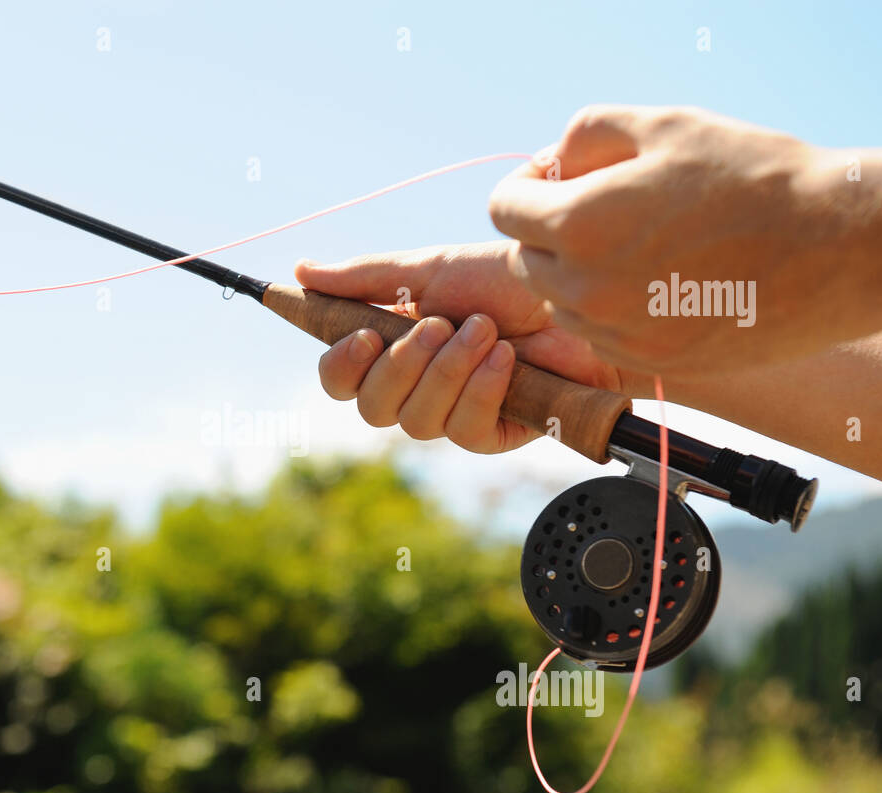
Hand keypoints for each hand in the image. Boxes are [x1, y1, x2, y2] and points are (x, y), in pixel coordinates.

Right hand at [297, 242, 644, 453]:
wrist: (579, 295)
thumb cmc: (509, 282)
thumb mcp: (431, 269)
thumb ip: (365, 278)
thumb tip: (301, 270)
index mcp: (392, 347)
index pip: (341, 379)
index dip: (342, 365)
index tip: (363, 335)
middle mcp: (415, 386)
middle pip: (370, 408)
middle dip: (401, 366)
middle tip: (437, 324)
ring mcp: (451, 414)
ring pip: (415, 421)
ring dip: (448, 370)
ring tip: (486, 332)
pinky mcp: (491, 434)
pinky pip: (462, 429)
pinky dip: (482, 388)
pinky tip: (507, 361)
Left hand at [489, 105, 881, 376]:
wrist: (834, 249)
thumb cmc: (752, 177)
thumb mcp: (664, 126)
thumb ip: (586, 134)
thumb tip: (551, 164)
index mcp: (579, 226)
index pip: (503, 209)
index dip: (524, 186)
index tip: (555, 178)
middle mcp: (584, 290)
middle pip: (524, 259)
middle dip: (549, 230)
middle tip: (603, 206)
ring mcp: (614, 334)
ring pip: (559, 302)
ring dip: (578, 273)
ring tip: (641, 243)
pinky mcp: (646, 362)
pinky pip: (598, 333)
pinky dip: (612, 308)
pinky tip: (663, 280)